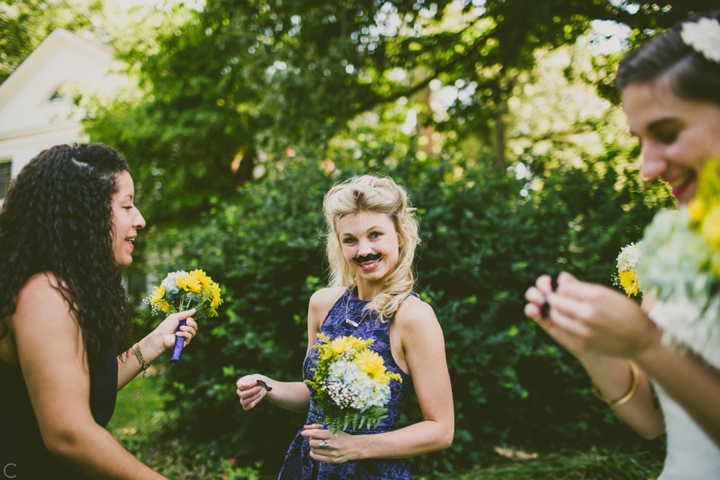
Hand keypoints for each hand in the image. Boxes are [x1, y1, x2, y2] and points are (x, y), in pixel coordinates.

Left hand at [154, 309, 197, 352]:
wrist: (161, 335)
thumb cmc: (166, 326)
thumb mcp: (176, 317)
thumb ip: (186, 313)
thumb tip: (194, 309)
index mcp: (183, 324)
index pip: (192, 322)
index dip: (191, 320)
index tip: (187, 319)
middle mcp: (185, 330)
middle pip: (195, 327)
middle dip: (192, 323)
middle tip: (186, 322)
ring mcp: (185, 337)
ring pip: (193, 332)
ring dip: (187, 329)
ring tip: (180, 328)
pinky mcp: (184, 342)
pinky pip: (189, 337)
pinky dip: (184, 334)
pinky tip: (177, 334)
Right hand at [236, 375, 269, 410]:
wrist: (262, 386)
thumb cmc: (259, 381)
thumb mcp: (259, 378)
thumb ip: (257, 380)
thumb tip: (257, 383)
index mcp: (240, 382)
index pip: (241, 386)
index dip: (249, 385)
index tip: (257, 382)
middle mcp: (239, 391)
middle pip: (242, 394)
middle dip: (252, 391)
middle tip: (260, 387)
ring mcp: (241, 398)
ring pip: (243, 402)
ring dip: (253, 398)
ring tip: (260, 393)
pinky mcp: (245, 404)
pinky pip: (245, 408)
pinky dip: (251, 405)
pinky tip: (257, 400)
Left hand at [301, 425, 358, 463]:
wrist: (354, 447)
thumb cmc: (341, 436)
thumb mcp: (332, 428)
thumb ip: (318, 427)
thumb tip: (305, 427)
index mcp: (333, 434)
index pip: (316, 433)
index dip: (307, 433)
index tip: (303, 433)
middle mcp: (332, 444)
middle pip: (312, 442)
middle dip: (311, 439)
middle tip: (314, 438)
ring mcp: (332, 453)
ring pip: (313, 450)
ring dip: (313, 446)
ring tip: (318, 444)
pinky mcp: (332, 460)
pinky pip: (316, 457)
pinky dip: (313, 453)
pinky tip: (316, 450)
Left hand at [526, 272, 659, 357]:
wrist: (641, 341)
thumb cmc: (626, 312)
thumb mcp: (608, 294)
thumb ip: (583, 287)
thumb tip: (561, 279)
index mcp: (596, 295)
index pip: (564, 288)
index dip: (563, 288)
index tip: (566, 289)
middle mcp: (588, 312)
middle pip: (556, 301)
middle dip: (555, 298)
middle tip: (559, 298)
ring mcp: (583, 330)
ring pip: (555, 316)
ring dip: (556, 311)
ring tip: (562, 309)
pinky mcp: (582, 344)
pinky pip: (561, 331)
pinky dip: (560, 324)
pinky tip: (567, 322)